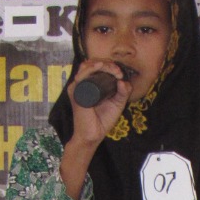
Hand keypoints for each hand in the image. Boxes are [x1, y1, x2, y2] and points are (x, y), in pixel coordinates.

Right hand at [59, 60, 132, 198]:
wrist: (93, 135)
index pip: (98, 67)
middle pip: (92, 63)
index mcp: (92, 84)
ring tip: (112, 70)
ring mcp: (78, 87)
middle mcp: (83, 83)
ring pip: (86, 66)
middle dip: (107, 63)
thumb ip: (123, 92)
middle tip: (117, 71)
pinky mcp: (75, 92)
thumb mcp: (117, 103)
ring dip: (101, 64)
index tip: (120, 74)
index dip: (110, 66)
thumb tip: (123, 81)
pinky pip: (80, 76)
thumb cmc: (103, 120)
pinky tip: (99, 66)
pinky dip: (90, 69)